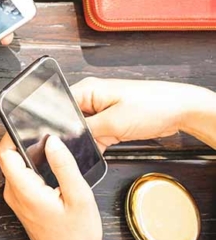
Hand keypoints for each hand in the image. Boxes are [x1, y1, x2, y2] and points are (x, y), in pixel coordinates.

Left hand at [0, 135, 118, 239]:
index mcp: (23, 190)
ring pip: (16, 168)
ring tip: (53, 147)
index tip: (29, 124)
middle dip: (24, 142)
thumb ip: (64, 166)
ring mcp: (17, 201)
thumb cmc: (77, 236)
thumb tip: (52, 141)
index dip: (12, 135)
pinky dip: (33, 168)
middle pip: (9, 158)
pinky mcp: (23, 205)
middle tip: (47, 133)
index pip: (4, 153)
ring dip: (30, 156)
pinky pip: (22, 179)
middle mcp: (14, 194)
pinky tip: (52, 166)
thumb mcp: (79, 197)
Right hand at [71, 77, 215, 150]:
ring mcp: (101, 110)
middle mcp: (92, 97)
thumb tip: (67, 138)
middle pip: (70, 120)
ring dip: (88, 141)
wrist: (182, 111)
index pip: (59, 106)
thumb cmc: (154, 106)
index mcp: (88, 89)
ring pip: (82, 130)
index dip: (56, 124)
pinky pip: (95, 134)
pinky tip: (101, 150)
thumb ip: (86, 130)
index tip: (58, 139)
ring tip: (97, 144)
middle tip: (79, 145)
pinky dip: (97, 144)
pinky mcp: (110, 120)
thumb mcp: (114, 122)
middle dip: (73, 135)